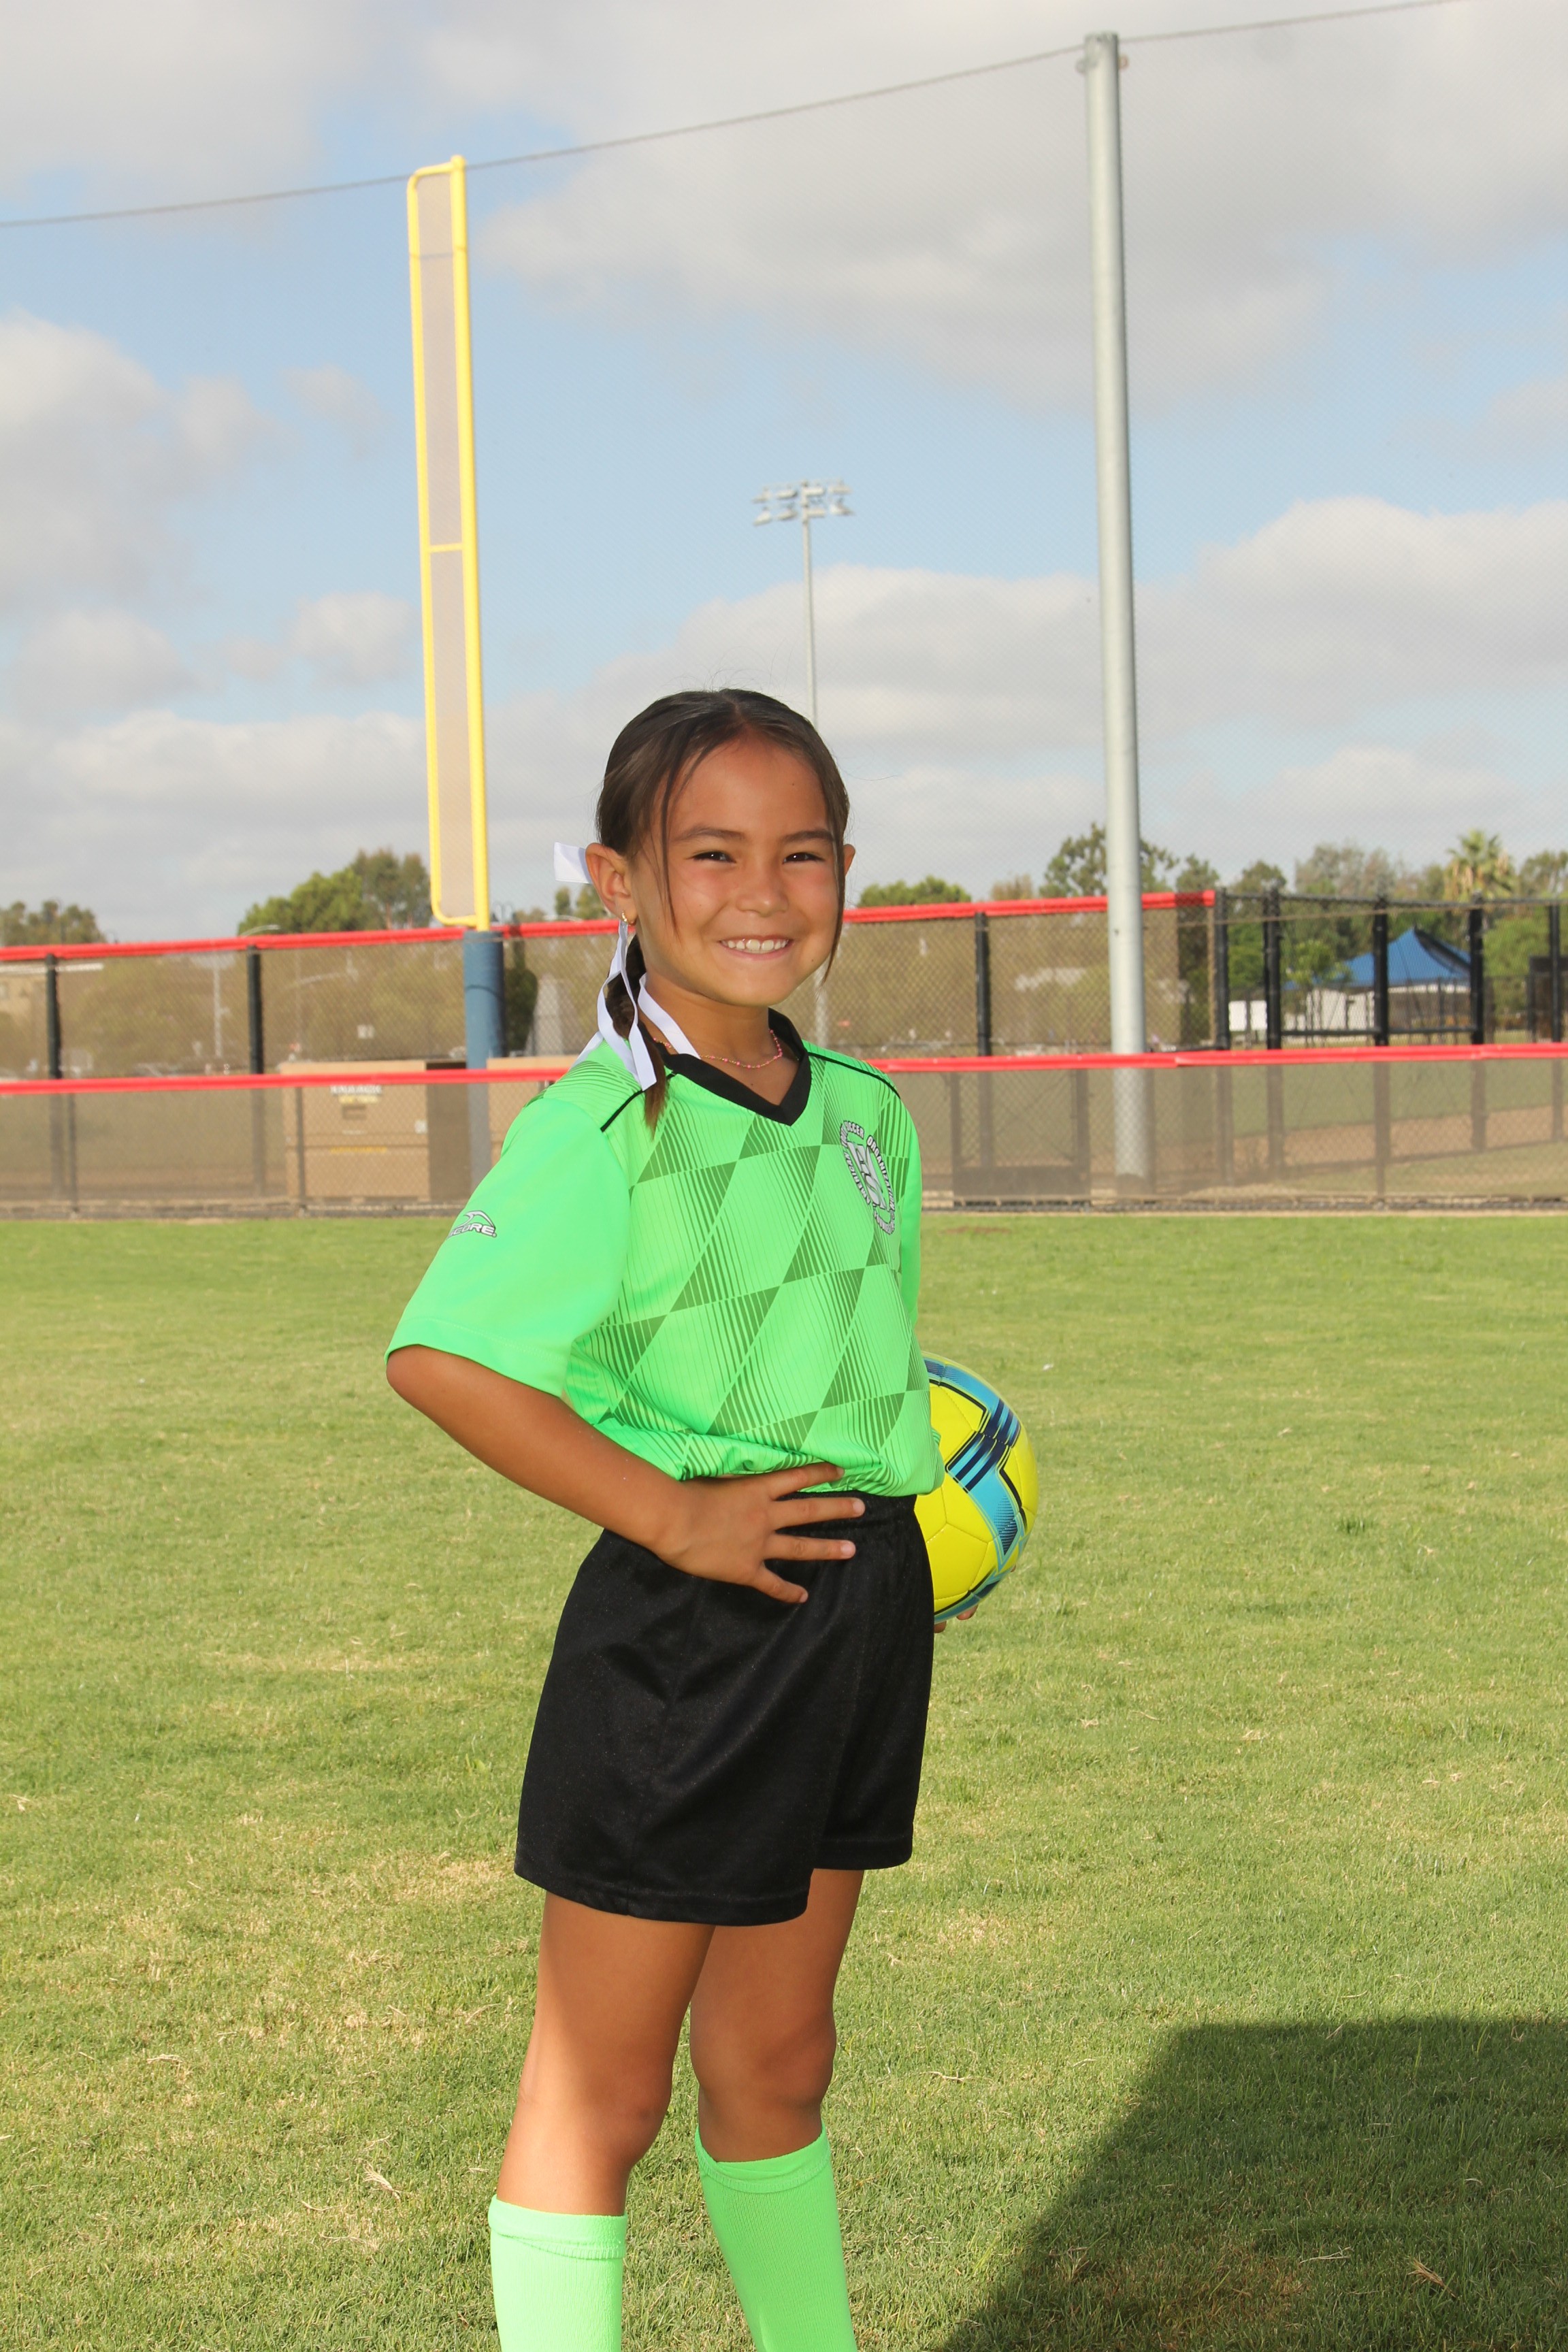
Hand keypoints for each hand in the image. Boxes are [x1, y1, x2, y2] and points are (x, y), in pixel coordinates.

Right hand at [658, 1462, 862, 1604]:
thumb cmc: (685, 1492)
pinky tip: (802, 1597)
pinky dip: (787, 1591)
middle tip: (861, 1508)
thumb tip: (744, 1466)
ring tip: (852, 1550)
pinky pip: (772, 1583)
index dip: (821, 1473)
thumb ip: (734, 1474)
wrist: (674, 1520)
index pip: (797, 1477)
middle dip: (838, 1508)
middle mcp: (765, 1516)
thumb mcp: (715, 1473)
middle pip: (809, 1510)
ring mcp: (759, 1544)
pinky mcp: (747, 1569)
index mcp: (757, 1489)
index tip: (841, 1471)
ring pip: (800, 1547)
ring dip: (827, 1548)